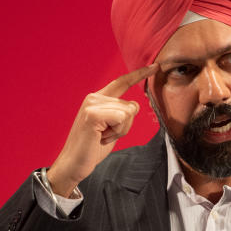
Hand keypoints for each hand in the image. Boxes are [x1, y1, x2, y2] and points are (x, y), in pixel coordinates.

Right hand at [45, 64, 157, 196]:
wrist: (74, 164)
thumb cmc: (92, 148)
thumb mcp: (112, 128)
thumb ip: (122, 114)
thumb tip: (134, 106)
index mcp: (98, 99)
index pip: (122, 82)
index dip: (139, 74)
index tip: (155, 66)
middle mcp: (94, 97)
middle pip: (132, 106)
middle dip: (126, 126)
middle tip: (106, 136)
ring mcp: (92, 104)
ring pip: (128, 113)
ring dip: (120, 131)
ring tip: (102, 137)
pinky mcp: (92, 114)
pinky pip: (121, 118)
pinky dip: (116, 132)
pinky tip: (101, 137)